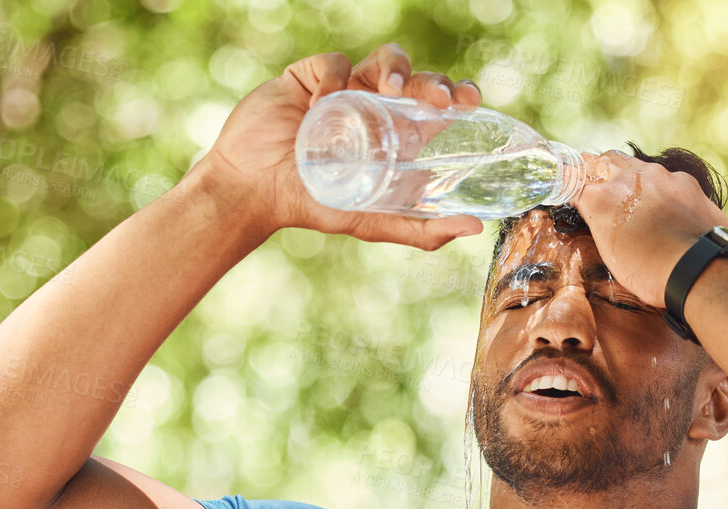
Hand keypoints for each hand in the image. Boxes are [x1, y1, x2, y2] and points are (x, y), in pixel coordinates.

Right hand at [197, 44, 487, 249]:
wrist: (251, 190)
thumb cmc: (308, 205)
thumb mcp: (369, 221)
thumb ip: (419, 229)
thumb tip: (475, 228)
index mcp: (392, 133)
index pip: (434, 104)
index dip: (456, 95)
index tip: (469, 102)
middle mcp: (372, 107)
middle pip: (415, 79)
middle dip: (432, 81)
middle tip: (440, 98)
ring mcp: (342, 88)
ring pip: (382, 60)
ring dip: (395, 68)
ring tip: (391, 89)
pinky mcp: (309, 76)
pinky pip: (333, 63)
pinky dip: (334, 77)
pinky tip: (323, 102)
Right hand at [571, 150, 727, 309]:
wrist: (697, 270)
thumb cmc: (649, 272)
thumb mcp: (610, 254)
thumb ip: (603, 224)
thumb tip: (601, 215)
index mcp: (601, 199)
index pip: (573, 181)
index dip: (571, 186)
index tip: (572, 192)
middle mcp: (628, 179)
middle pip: (605, 161)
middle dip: (602, 172)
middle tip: (603, 188)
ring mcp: (660, 176)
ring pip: (638, 166)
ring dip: (634, 179)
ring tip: (639, 202)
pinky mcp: (686, 182)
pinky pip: (668, 179)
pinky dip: (663, 190)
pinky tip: (670, 210)